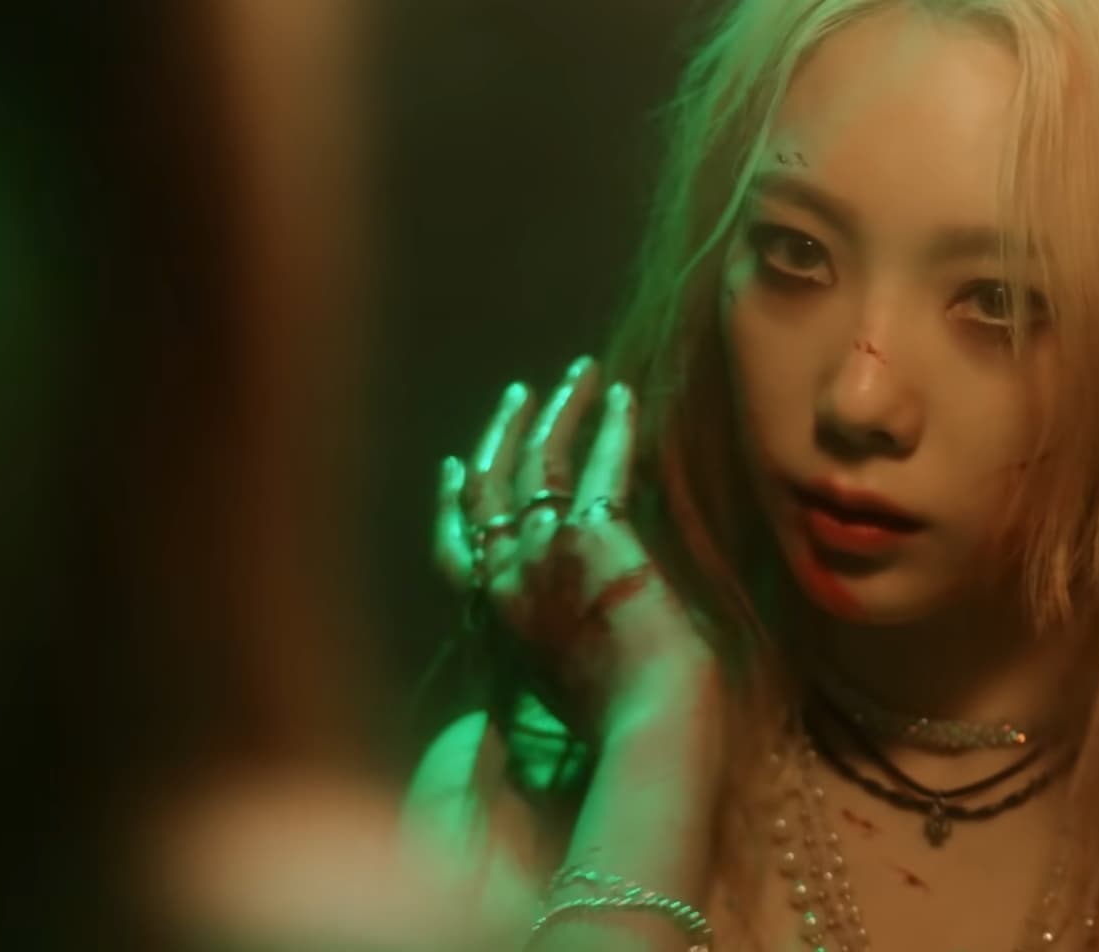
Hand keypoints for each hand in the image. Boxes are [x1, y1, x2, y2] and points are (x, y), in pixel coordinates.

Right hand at [433, 357, 719, 745]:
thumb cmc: (615, 722)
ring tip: (579, 373)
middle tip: (518, 394)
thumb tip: (552, 627)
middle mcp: (504, 579)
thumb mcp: (552, 687)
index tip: (456, 467)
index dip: (452, 504)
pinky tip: (623, 395)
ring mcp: (542, 552)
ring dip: (559, 410)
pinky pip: (600, 465)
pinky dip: (612, 425)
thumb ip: (539, 646)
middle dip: (502, 435)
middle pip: (487, 489)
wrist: (646, 724)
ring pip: (538, 462)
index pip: (453, 549)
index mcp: (489, 620)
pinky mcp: (592, 535)